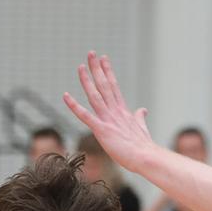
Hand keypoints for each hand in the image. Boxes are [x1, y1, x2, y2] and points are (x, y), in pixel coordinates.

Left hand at [64, 52, 156, 173]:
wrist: (145, 157)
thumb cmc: (143, 147)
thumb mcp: (141, 128)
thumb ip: (139, 117)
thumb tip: (143, 110)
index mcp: (123, 111)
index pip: (113, 86)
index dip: (107, 71)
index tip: (103, 58)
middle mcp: (115, 112)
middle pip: (104, 85)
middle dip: (97, 68)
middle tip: (91, 53)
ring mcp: (108, 120)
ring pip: (95, 96)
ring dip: (87, 80)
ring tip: (81, 66)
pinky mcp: (102, 130)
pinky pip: (85, 116)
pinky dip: (74, 105)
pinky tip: (65, 96)